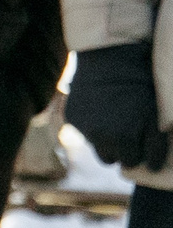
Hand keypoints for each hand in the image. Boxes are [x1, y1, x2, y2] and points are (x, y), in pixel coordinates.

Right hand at [65, 40, 168, 170]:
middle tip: (127, 130)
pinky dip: (91, 122)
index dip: (138, 151)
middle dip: (119, 149)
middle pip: (109, 159)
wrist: (110, 59)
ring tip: (113, 116)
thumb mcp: (157, 117)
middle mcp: (98, 139)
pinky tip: (100, 106)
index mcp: (123, 141)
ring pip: (95, 144)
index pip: (131, 162)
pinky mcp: (71, 117)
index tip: (141, 138)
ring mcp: (82, 127)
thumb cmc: (141, 87)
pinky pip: (83, 129)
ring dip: (104, 137)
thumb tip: (152, 167)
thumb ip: (155, 146)